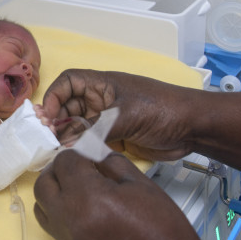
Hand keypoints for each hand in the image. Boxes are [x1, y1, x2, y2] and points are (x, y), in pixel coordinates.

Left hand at [34, 150, 240, 239]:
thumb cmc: (164, 231)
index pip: (64, 162)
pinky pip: (54, 229)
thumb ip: (112, 164)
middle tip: (76, 168)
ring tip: (74, 189)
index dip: (76, 153)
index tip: (87, 155)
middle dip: (57, 170)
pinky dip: (61, 214)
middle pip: (43, 184)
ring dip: (53, 193)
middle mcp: (70, 219)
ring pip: (41, 207)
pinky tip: (83, 212)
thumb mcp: (142, 185)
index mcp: (89, 196)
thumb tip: (95, 154)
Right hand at [41, 70, 197, 160]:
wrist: (192, 128)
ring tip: (57, 149)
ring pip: (77, 125)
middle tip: (48, 137)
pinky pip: (90, 141)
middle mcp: (101, 100)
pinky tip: (72, 157)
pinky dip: (79, 148)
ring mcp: (107, 119)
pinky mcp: (114, 137)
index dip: (54, 95)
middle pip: (68, 106)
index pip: (68, 82)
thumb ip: (96, 129)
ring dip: (66, 136)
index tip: (48, 115)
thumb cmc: (163, 109)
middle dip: (56, 119)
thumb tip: (69, 143)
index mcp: (103, 85)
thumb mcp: (126, 115)